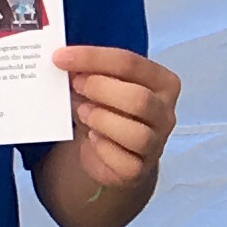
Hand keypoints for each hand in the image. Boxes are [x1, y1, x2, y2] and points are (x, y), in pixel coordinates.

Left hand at [50, 44, 180, 195]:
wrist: (111, 150)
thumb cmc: (109, 108)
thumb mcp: (103, 84)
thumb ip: (90, 71)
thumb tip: (65, 61)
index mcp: (162, 83)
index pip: (131, 64)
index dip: (93, 58)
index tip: (61, 58)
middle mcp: (165, 113)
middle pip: (139, 99)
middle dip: (100, 90)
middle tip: (75, 86)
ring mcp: (156, 143)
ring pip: (135, 133)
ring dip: (101, 120)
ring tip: (83, 113)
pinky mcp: (140, 169)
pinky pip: (123, 161)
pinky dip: (101, 148)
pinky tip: (92, 138)